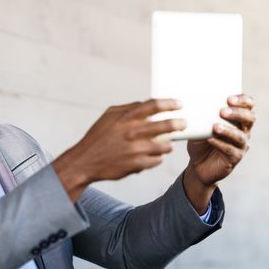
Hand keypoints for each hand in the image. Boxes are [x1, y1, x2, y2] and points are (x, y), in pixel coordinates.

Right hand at [53, 99, 186, 201]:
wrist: (85, 162)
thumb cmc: (98, 137)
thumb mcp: (108, 116)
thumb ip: (127, 108)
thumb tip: (145, 104)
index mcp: (126, 118)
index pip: (153, 106)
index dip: (170, 103)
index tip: (179, 104)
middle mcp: (132, 132)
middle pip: (165, 125)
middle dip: (178, 124)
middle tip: (183, 124)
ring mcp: (135, 149)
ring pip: (164, 146)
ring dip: (168, 145)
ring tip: (166, 144)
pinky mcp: (137, 164)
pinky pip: (156, 160)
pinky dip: (157, 158)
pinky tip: (153, 156)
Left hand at [184, 94, 255, 212]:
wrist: (198, 164)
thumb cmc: (201, 141)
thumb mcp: (200, 125)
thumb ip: (202, 115)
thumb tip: (194, 101)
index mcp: (238, 118)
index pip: (248, 105)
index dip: (242, 100)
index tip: (229, 98)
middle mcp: (243, 130)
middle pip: (249, 118)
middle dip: (237, 113)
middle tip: (223, 111)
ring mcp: (240, 145)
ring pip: (241, 136)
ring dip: (228, 130)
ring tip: (215, 127)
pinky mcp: (235, 158)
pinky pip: (231, 150)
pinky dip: (220, 144)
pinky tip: (210, 139)